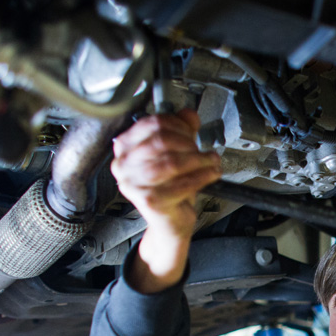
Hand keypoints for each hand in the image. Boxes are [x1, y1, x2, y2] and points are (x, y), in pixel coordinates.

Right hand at [110, 110, 221, 291]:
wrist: (168, 222)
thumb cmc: (169, 188)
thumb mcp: (175, 153)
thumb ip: (181, 130)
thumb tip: (189, 114)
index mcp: (124, 148)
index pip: (151, 124)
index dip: (177, 124)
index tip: (192, 130)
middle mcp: (123, 165)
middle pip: (162, 141)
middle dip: (189, 143)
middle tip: (203, 149)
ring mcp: (133, 184)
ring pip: (172, 162)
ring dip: (198, 160)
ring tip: (211, 162)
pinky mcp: (149, 201)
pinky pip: (181, 183)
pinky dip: (201, 177)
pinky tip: (211, 174)